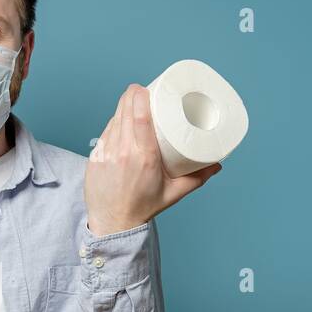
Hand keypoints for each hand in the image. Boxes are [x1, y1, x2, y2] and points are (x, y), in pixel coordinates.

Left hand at [84, 84, 222, 235]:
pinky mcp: (94, 158)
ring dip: (122, 109)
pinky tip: (120, 123)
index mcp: (144, 157)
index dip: (139, 96)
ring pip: (113, 119)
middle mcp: (122, 152)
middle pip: (123, 110)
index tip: (145, 87)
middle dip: (132, 96)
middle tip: (143, 92)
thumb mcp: (174, 193)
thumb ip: (197, 177)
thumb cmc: (143, 207)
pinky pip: (104, 134)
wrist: (112, 224)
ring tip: (133, 104)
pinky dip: (114, 125)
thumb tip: (217, 163)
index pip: (138, 116)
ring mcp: (105, 154)